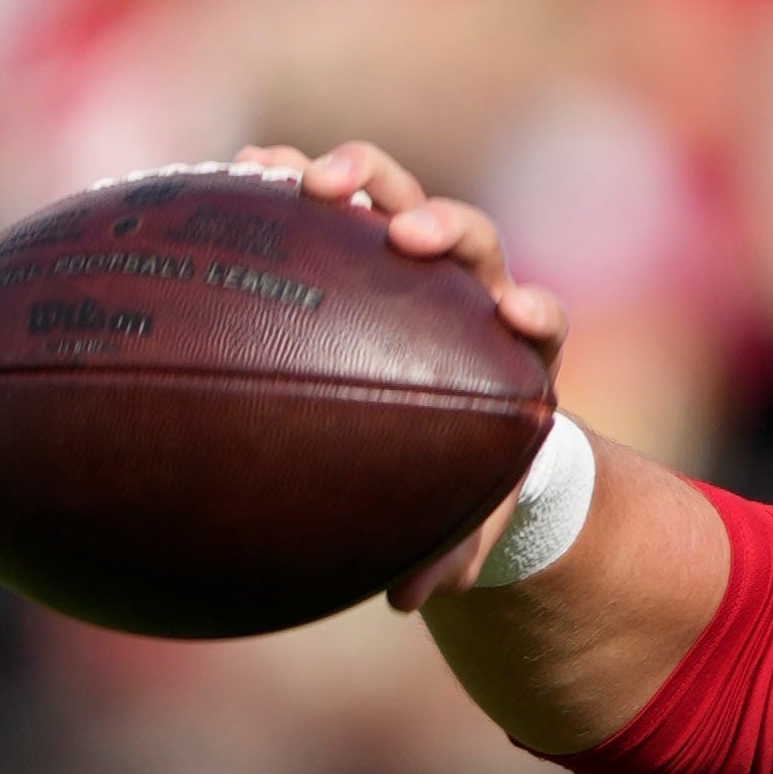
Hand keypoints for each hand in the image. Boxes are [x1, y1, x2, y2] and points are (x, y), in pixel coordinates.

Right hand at [235, 142, 569, 607]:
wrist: (434, 417)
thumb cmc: (455, 468)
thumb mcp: (463, 514)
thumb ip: (449, 548)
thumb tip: (412, 597)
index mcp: (510, 349)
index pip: (539, 317)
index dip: (532, 310)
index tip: (517, 317)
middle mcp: (467, 286)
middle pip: (469, 233)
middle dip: (439, 225)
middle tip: (404, 235)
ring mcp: (408, 253)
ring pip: (393, 195)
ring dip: (357, 178)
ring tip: (300, 179)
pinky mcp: (353, 237)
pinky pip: (322, 198)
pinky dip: (287, 182)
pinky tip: (233, 176)